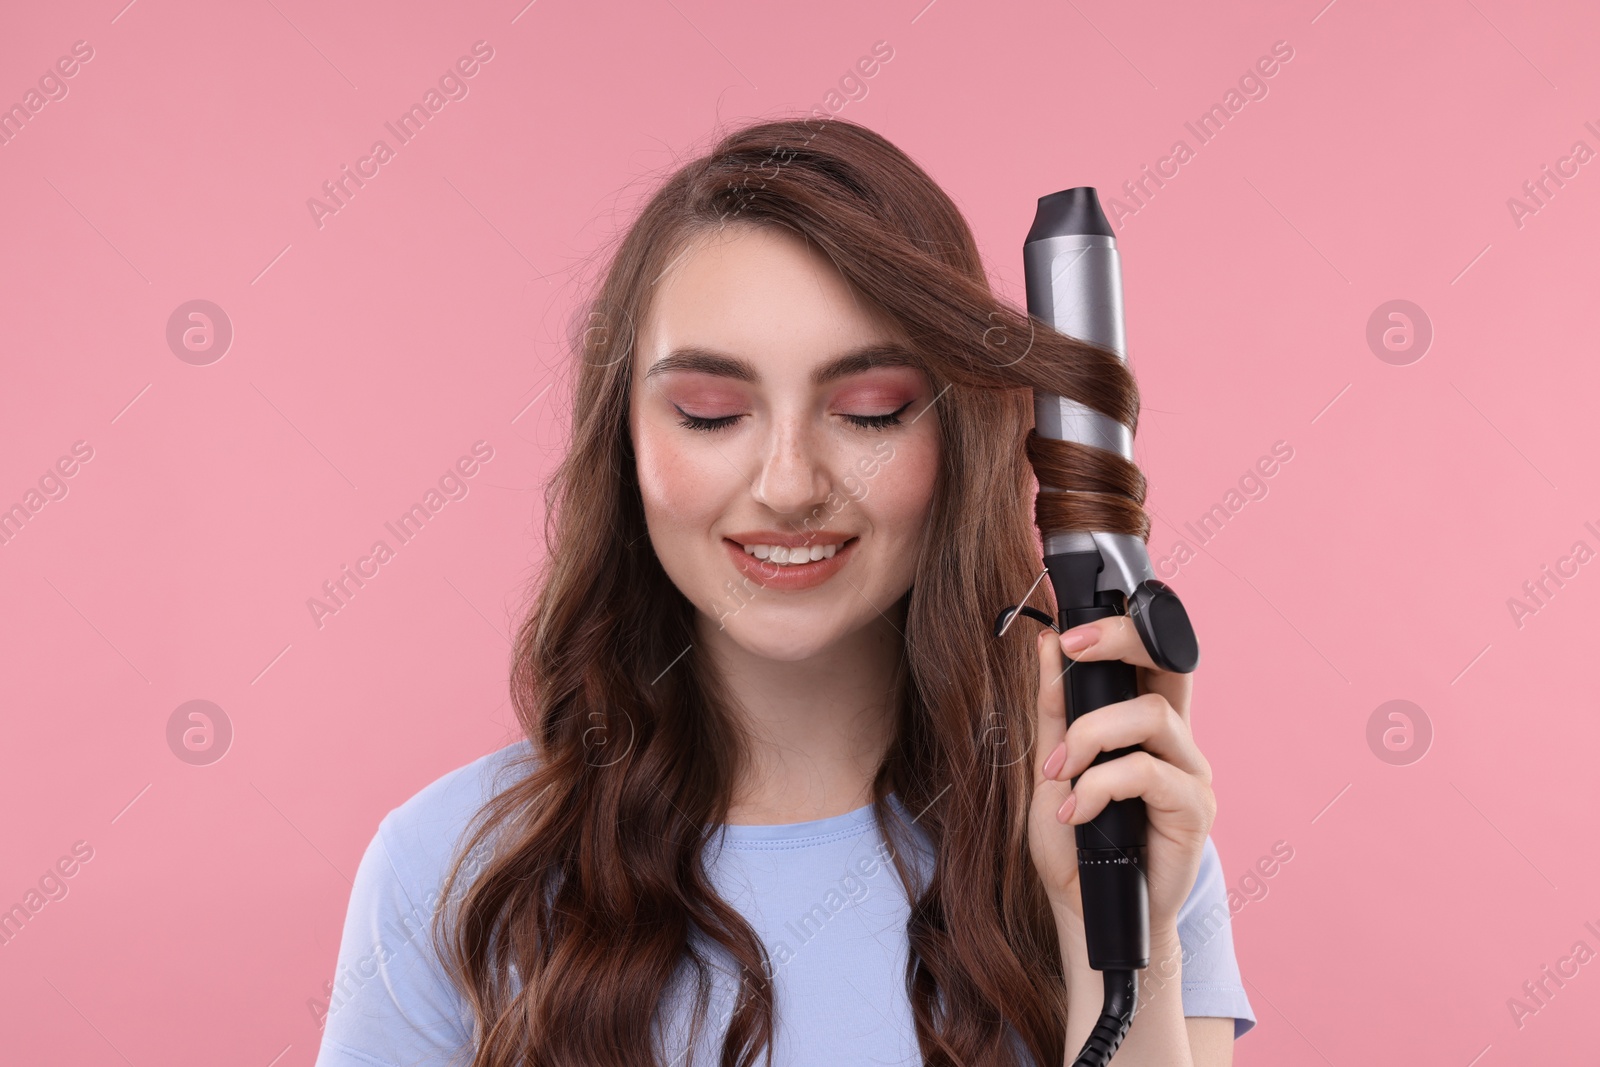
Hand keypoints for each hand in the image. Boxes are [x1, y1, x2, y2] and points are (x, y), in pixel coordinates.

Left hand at [1026, 615, 1216, 939]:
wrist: (1085, 910)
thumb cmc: (1073, 840)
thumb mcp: (1050, 767)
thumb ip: (1053, 710)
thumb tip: (1050, 644)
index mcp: (1142, 722)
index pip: (1150, 657)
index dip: (1119, 630)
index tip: (1067, 631)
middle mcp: (1175, 739)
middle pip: (1172, 665)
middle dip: (1124, 641)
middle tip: (1075, 647)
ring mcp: (1190, 772)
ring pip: (1152, 715)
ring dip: (1091, 735)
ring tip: (1058, 773)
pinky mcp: (1195, 809)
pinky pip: (1149, 772)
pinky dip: (1101, 785)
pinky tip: (1075, 811)